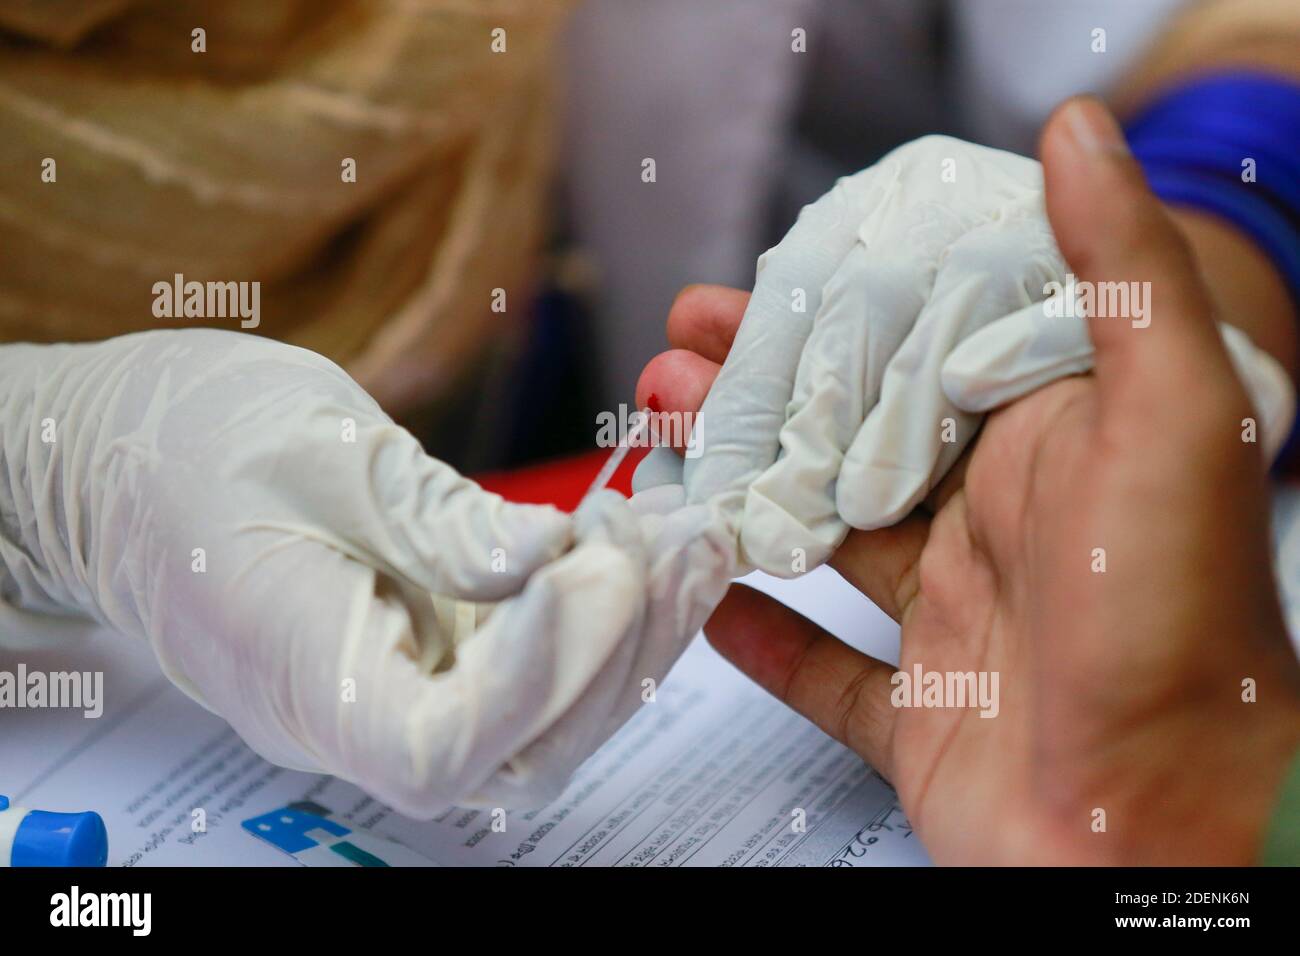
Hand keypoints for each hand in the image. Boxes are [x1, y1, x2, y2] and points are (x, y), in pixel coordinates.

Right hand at [0, 330, 732, 814]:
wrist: (126, 455)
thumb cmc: (190, 441)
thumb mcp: (314, 450)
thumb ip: (434, 521)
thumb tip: (549, 557)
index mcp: (301, 676)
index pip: (439, 744)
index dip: (532, 675)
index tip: (583, 563)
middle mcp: (359, 710)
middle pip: (520, 747)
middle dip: (615, 650)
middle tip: (669, 541)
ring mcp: (402, 685)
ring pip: (546, 714)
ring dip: (631, 635)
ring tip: (689, 538)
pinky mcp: (435, 648)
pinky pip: (534, 660)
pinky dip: (602, 609)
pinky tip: (651, 539)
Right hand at [641, 99, 1299, 863]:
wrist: (1169, 835)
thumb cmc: (1178, 633)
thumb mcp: (1172, 420)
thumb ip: (1123, 273)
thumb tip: (1085, 132)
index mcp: (1051, 447)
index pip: (917, 357)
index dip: (824, 318)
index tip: (741, 293)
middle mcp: (1002, 527)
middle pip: (852, 441)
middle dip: (756, 398)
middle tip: (670, 366)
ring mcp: (959, 623)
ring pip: (826, 539)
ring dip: (743, 492)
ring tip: (662, 447)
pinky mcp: (922, 715)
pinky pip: (827, 671)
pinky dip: (766, 637)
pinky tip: (711, 600)